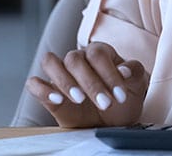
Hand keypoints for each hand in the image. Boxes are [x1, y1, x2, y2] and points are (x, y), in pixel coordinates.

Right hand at [25, 42, 148, 127]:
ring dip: (64, 81)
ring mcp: (61, 74)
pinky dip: (42, 89)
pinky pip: (34, 83)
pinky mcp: (48, 92)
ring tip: (79, 99)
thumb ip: (134, 72)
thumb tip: (124, 70)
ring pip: (50, 62)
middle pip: (74, 59)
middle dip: (90, 83)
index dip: (108, 74)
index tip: (119, 95)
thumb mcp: (137, 85)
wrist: (113, 119)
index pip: (97, 54)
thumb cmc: (124, 98)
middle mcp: (78, 58)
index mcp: (100, 52)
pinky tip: (57, 100)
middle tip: (105, 103)